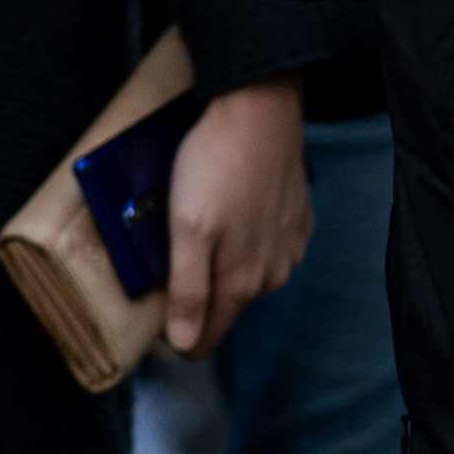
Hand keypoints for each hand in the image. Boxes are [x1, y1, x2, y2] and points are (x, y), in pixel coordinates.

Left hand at [159, 73, 312, 353]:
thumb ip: (188, 289)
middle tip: (172, 259)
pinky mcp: (300, 220)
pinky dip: (248, 244)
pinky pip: (269, 250)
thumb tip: (185, 344)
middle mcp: (274, 273)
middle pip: (227, 306)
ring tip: (202, 233)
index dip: (178, 337)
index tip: (153, 321)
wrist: (261, 110)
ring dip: (225, 267)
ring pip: (249, 278)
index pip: (207, 336)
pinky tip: (236, 217)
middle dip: (200, 297)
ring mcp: (292, 246)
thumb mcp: (187, 229)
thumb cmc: (214, 168)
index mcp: (243, 281)